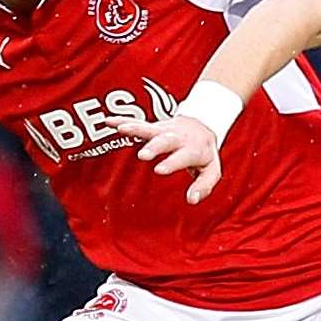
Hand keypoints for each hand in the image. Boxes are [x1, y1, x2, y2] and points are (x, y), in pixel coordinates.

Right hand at [106, 114, 221, 203]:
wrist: (203, 124)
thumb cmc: (204, 154)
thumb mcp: (211, 170)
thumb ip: (204, 186)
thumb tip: (192, 200)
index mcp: (193, 149)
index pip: (184, 156)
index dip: (172, 162)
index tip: (158, 170)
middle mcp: (178, 137)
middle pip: (166, 140)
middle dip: (154, 146)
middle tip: (142, 155)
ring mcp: (164, 130)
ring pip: (150, 128)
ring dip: (136, 128)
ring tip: (122, 129)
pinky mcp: (153, 126)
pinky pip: (137, 123)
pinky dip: (123, 121)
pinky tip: (109, 121)